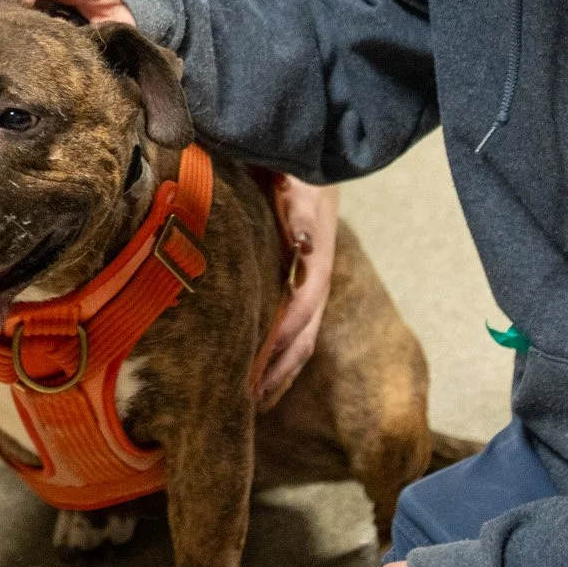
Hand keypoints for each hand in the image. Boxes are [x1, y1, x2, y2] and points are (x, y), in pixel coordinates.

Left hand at [255, 178, 337, 408]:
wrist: (314, 165)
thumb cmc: (301, 176)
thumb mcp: (301, 185)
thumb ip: (300, 212)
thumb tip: (304, 243)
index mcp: (316, 262)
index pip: (303, 308)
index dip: (282, 337)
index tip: (256, 366)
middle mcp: (316, 281)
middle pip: (305, 335)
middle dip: (281, 369)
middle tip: (251, 400)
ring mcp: (309, 287)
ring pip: (302, 339)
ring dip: (280, 371)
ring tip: (253, 401)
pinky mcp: (298, 287)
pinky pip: (294, 330)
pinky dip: (280, 357)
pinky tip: (260, 376)